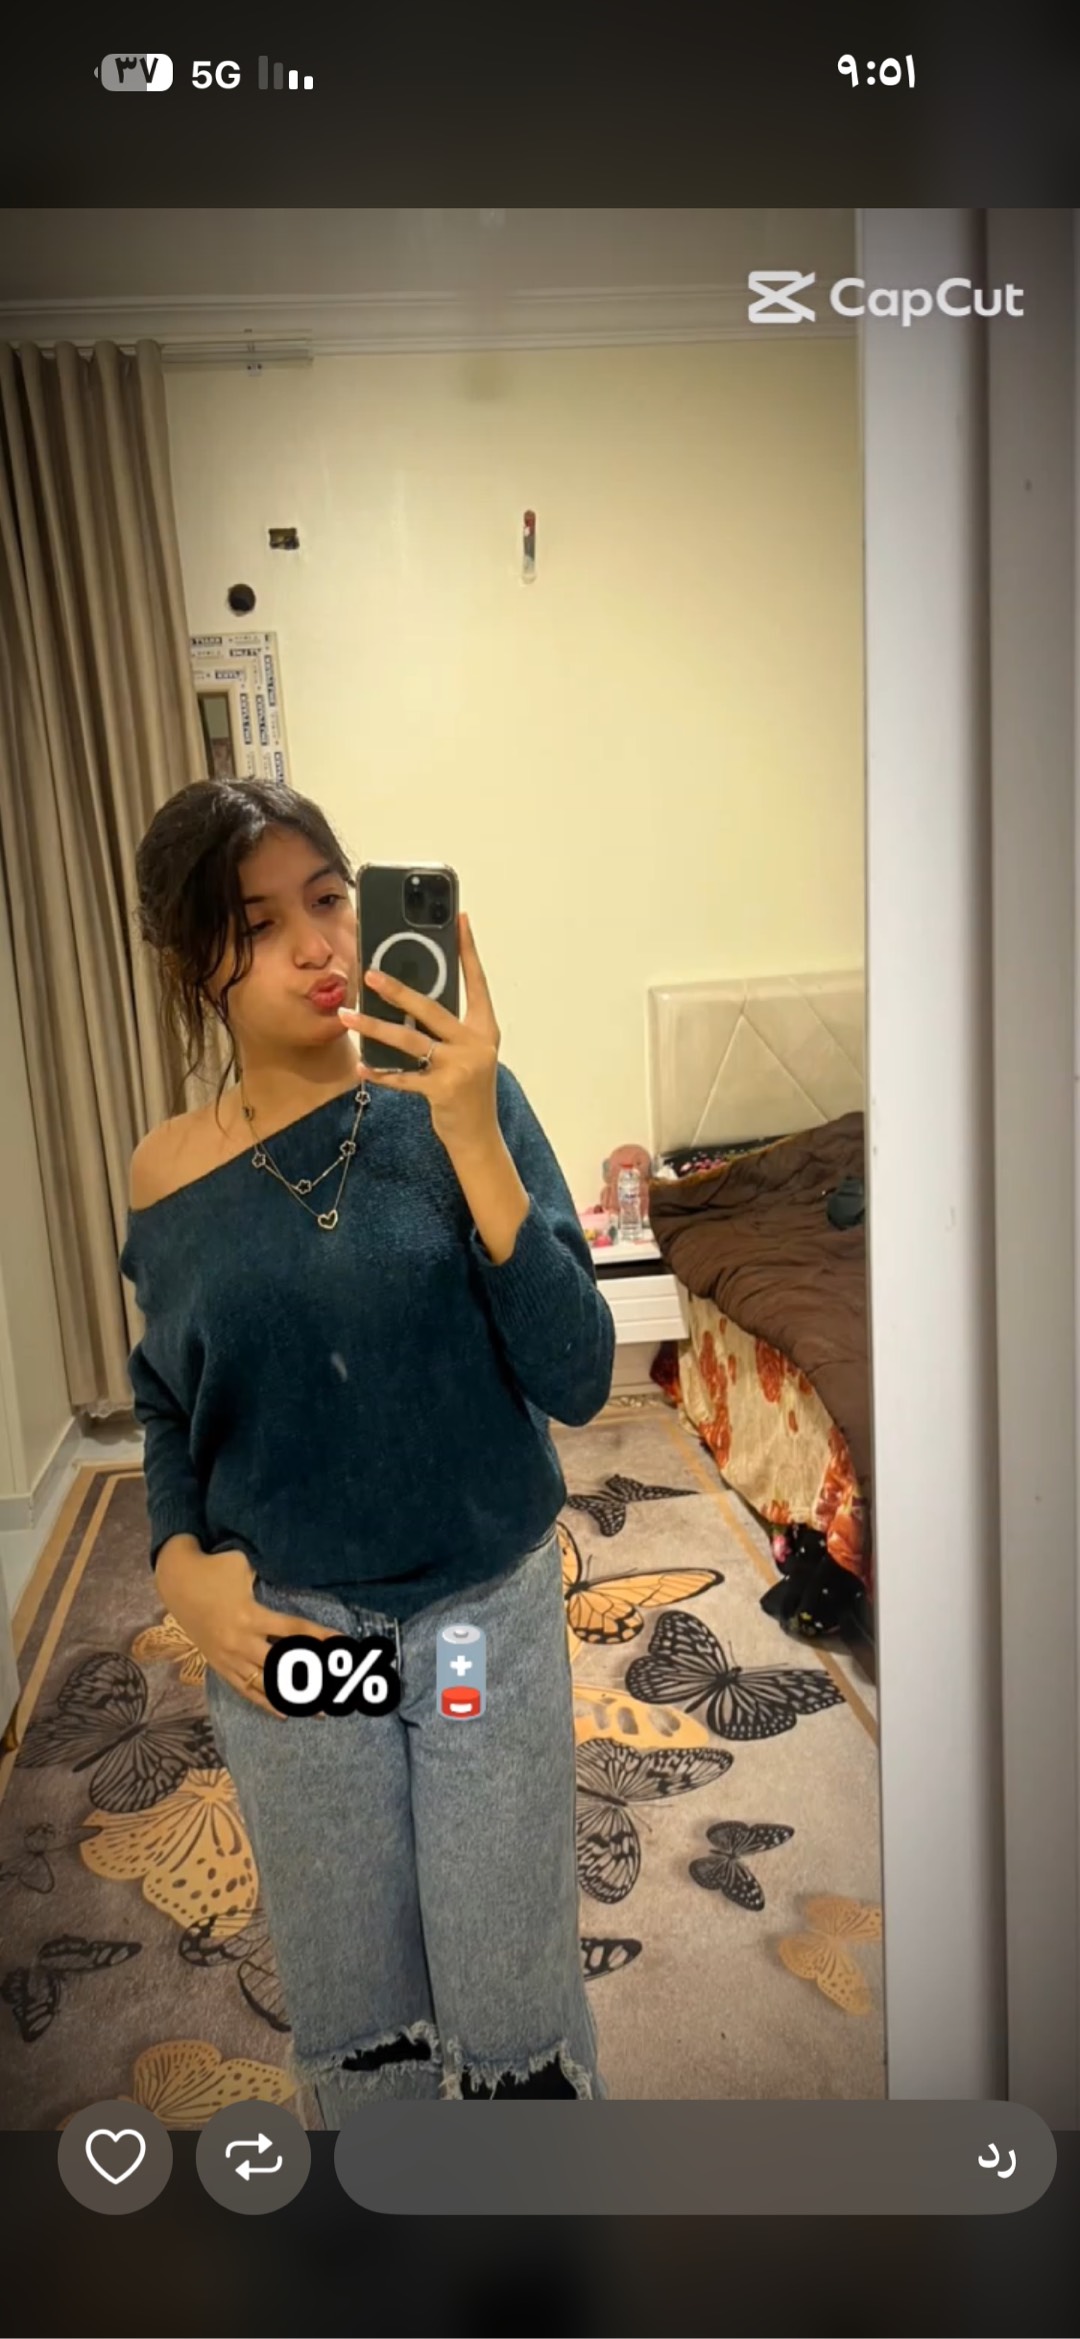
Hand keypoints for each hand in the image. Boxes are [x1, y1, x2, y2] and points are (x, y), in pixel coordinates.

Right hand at [156, 1542, 336, 1719]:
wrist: (177, 1582)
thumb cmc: (216, 1569)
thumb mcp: (245, 1566)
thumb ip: (270, 1578)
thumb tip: (299, 1576)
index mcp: (250, 1616)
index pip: (295, 1631)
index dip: (322, 1638)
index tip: (344, 1645)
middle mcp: (241, 1641)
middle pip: (282, 1667)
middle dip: (311, 1679)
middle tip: (336, 1692)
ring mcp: (228, 1657)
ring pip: (264, 1684)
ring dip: (291, 1698)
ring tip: (318, 1711)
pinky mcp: (219, 1665)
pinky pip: (243, 1689)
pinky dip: (263, 1702)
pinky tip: (284, 1713)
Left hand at [338, 911, 500, 1153]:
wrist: (479, 1138)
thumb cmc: (467, 1090)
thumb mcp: (466, 1054)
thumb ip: (446, 1030)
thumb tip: (408, 1002)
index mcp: (485, 1029)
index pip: (477, 982)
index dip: (468, 951)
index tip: (460, 921)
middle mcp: (475, 1044)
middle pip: (431, 1009)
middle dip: (397, 990)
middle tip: (369, 973)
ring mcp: (460, 1068)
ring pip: (410, 1041)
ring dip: (374, 1028)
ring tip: (348, 1015)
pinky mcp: (443, 1091)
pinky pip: (403, 1078)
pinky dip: (380, 1073)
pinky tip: (362, 1067)